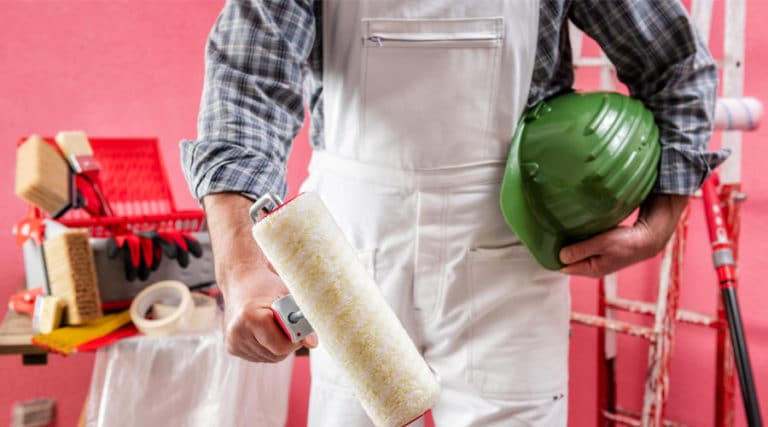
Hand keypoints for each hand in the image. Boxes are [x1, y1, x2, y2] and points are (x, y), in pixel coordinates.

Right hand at [222, 266, 317, 362]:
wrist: (241, 281)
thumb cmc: (267, 286)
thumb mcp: (287, 296)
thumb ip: (302, 319)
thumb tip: (313, 343)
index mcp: (250, 317)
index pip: (281, 346)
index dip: (296, 339)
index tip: (301, 328)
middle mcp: (237, 332)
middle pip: (276, 355)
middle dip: (288, 343)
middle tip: (291, 325)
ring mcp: (233, 342)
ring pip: (269, 358)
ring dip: (279, 346)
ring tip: (276, 325)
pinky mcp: (232, 348)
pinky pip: (260, 357)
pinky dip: (268, 347)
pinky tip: (265, 331)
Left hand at [559, 194, 688, 276]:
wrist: (648, 238)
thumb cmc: (627, 242)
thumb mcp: (602, 244)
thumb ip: (581, 250)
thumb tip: (561, 256)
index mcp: (591, 270)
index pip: (563, 267)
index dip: (553, 256)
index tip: (544, 243)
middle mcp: (592, 267)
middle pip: (568, 260)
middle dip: (559, 249)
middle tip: (550, 234)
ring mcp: (597, 260)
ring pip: (576, 252)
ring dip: (569, 244)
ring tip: (559, 231)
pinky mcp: (601, 251)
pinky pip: (583, 246)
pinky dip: (579, 239)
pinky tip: (575, 230)